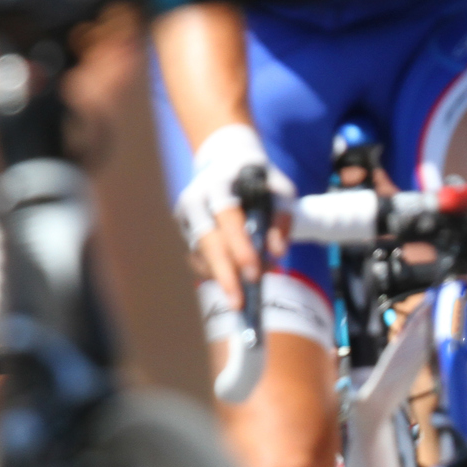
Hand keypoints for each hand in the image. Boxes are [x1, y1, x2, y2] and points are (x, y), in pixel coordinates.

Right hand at [175, 124, 294, 309]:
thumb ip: (282, 218)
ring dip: (224, 277)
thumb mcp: (280, 190)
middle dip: (224, 275)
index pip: (228, 219)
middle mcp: (195, 200)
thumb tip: (277, 253)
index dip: (241, 248)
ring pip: (201, 256)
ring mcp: (186, 217)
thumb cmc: (259, 179)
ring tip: (247, 291)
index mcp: (218, 185)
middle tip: (238, 304)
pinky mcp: (185, 231)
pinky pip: (198, 260)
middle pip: (207, 243)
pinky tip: (234, 279)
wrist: (226, 162)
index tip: (254, 274)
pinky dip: (216, 273)